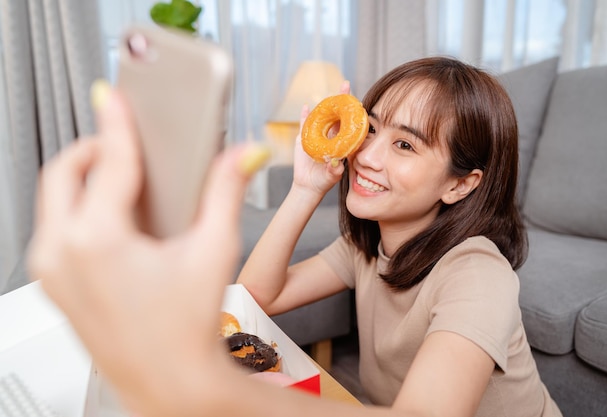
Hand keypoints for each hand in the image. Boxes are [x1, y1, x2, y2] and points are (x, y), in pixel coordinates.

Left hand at [27, 81, 269, 415]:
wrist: (168, 383)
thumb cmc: (186, 330)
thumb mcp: (212, 251)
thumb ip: (225, 193)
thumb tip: (240, 156)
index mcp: (97, 239)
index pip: (108, 161)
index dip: (117, 121)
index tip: (115, 97)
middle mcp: (62, 253)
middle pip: (65, 171)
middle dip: (95, 149)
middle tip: (127, 144)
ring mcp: (52, 271)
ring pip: (55, 199)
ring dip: (86, 178)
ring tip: (125, 179)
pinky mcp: (54, 284)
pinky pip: (57, 227)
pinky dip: (81, 209)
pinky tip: (117, 219)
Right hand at [291, 81, 350, 197]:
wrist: (308, 185)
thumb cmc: (323, 181)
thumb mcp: (331, 176)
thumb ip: (334, 170)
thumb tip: (336, 163)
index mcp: (341, 143)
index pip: (349, 124)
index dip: (353, 112)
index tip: (358, 101)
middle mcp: (331, 137)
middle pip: (336, 114)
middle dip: (340, 100)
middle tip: (346, 85)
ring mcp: (317, 136)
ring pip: (321, 116)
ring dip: (324, 104)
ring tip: (328, 92)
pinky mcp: (304, 139)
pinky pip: (304, 124)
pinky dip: (305, 115)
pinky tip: (306, 106)